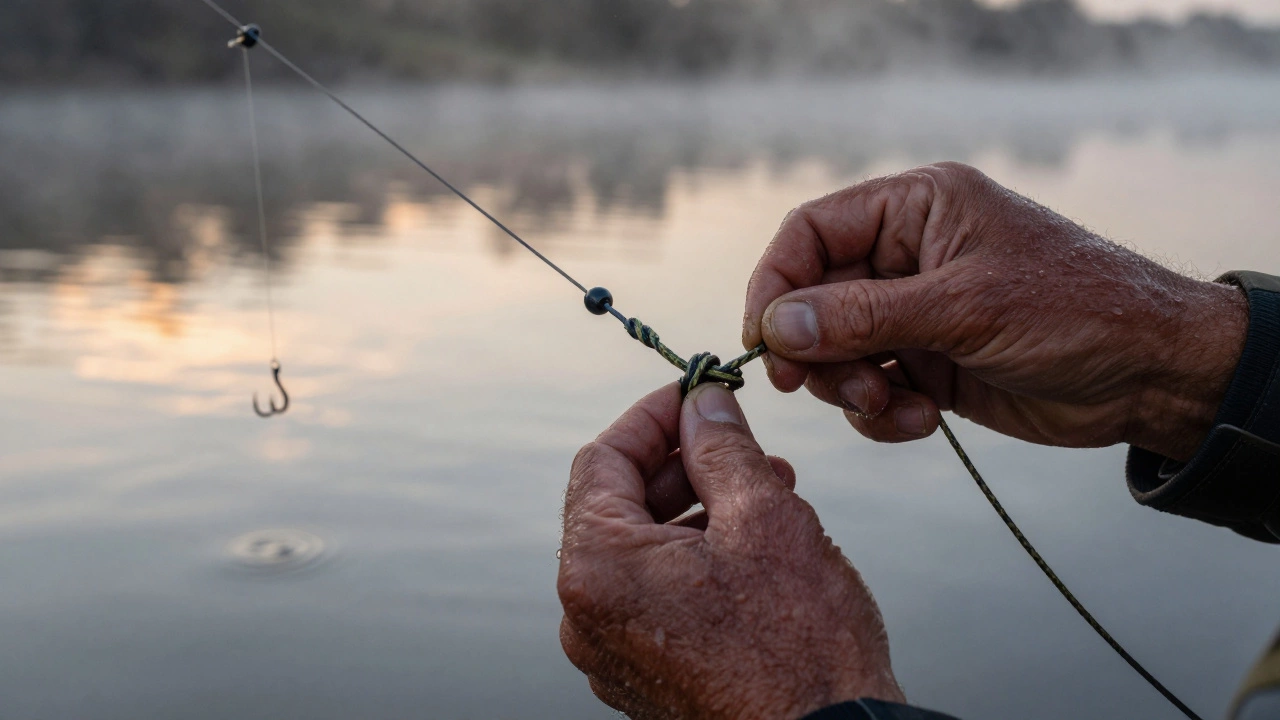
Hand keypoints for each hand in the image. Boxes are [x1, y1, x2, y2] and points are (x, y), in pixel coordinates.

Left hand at [558, 383, 902, 718]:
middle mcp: (588, 616)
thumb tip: (702, 404)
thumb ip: (720, 447)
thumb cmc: (801, 651)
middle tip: (742, 443)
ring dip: (698, 510)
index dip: (653, 417)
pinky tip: (754, 546)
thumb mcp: (764, 517)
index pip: (602, 459)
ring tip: (767, 491)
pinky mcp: (646, 677)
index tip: (695, 395)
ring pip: (643, 551)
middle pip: (619, 505)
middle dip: (684, 465)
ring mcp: (614, 653)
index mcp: (598, 569)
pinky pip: (657, 595)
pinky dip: (696, 559)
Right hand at [742, 162, 1248, 461]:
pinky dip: (881, 412)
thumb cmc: (1077, 312)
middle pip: (814, 298)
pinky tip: (921, 422)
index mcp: (917, 208)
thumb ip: (864, 316)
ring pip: (836, 350)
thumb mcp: (965, 307)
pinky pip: (870, 388)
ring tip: (893, 406)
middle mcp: (908, 255)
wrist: (1152, 376)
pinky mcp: (929, 362)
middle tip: (824, 387)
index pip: (812, 233)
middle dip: (817, 349)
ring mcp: (916, 312)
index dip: (777, 283)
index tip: (764, 341)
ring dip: (850, 388)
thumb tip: (776, 325)